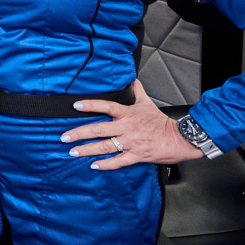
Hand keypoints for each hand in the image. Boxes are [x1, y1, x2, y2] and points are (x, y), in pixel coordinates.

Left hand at [61, 80, 203, 169]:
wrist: (180, 139)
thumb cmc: (161, 122)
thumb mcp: (147, 103)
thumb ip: (137, 91)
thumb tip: (132, 79)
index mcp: (128, 114)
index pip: (106, 106)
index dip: (90, 105)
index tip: (76, 105)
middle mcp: (127, 128)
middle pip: (99, 129)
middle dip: (79, 133)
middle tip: (64, 137)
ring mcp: (131, 143)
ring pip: (105, 146)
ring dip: (87, 149)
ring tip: (73, 151)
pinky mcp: (136, 156)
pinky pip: (118, 161)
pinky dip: (106, 164)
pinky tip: (93, 165)